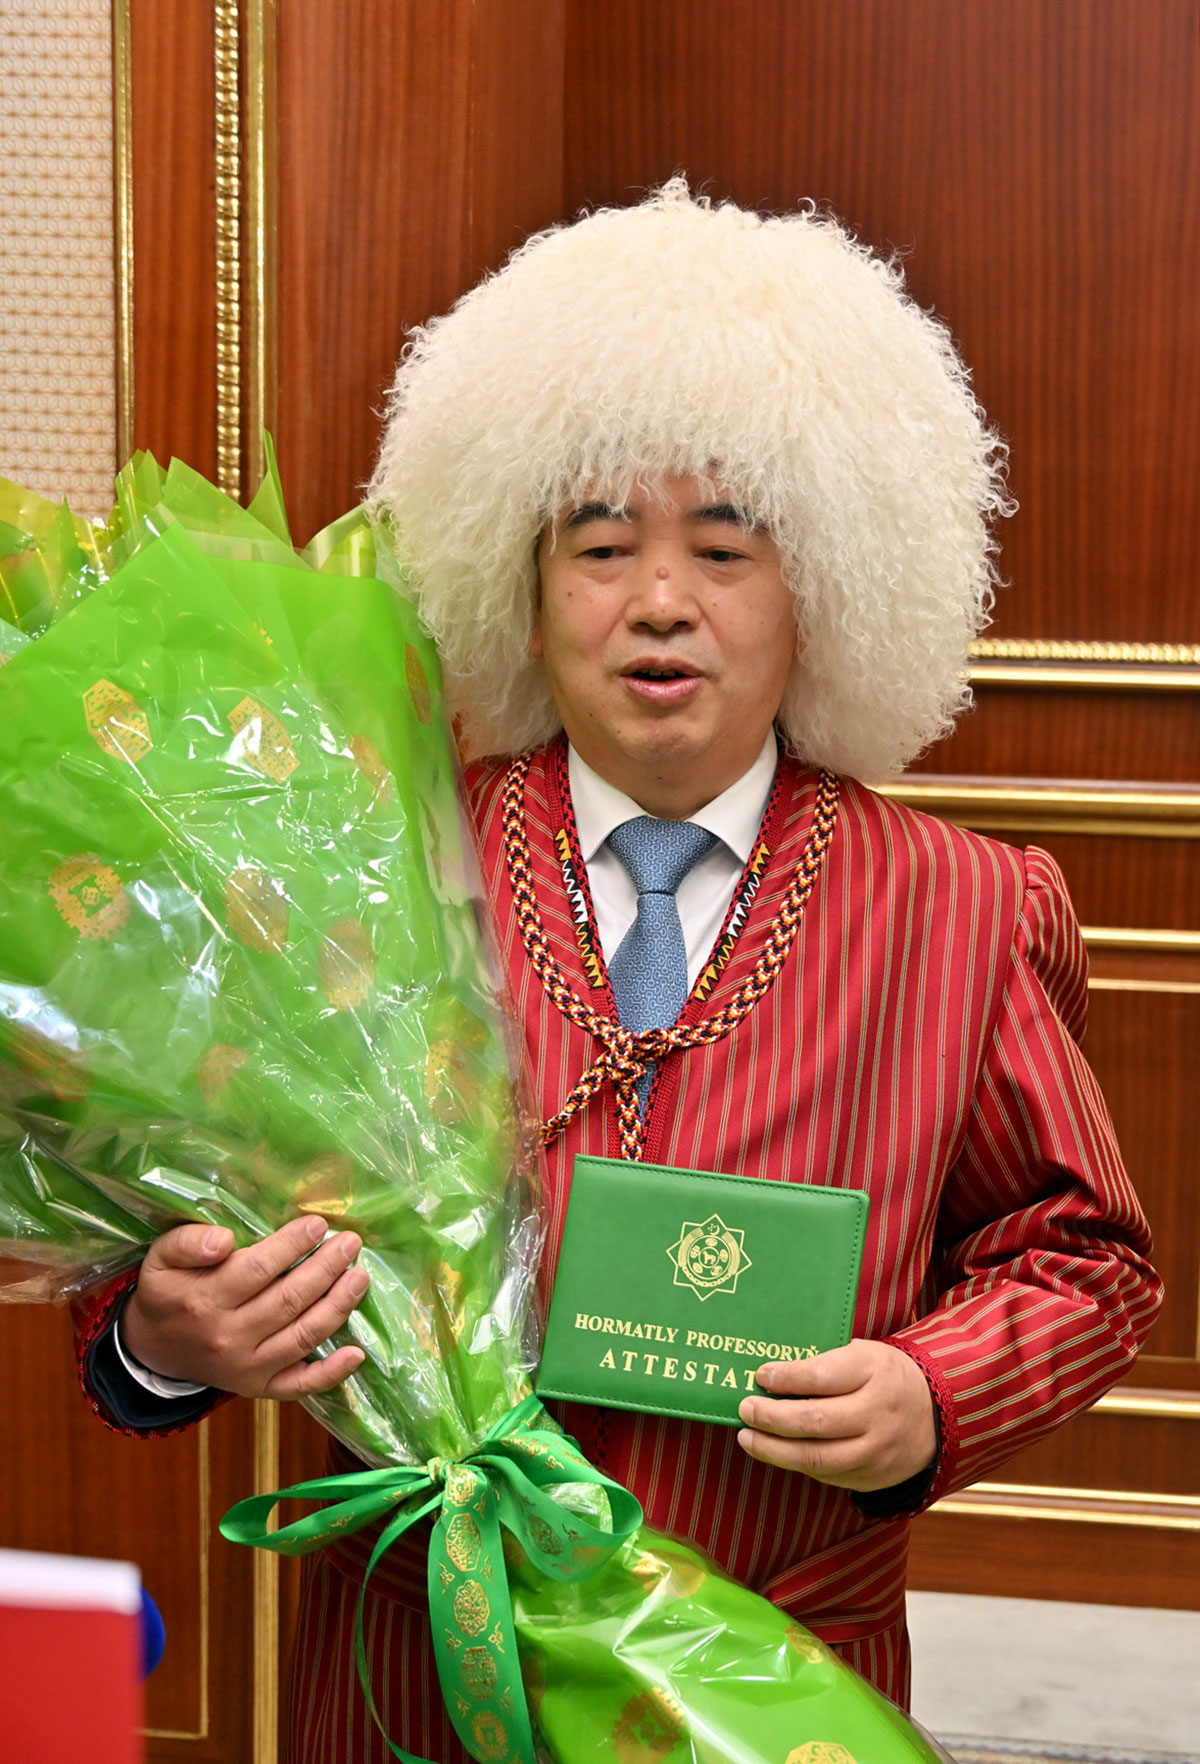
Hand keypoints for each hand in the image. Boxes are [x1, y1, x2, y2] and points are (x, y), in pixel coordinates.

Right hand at [121, 1215, 369, 1399]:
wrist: (154, 1348)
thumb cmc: (167, 1292)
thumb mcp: (160, 1258)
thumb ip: (188, 1243)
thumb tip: (224, 1239)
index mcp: (204, 1301)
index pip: (257, 1270)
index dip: (292, 1245)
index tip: (319, 1224)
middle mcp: (229, 1338)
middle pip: (288, 1301)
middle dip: (326, 1269)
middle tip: (351, 1243)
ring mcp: (247, 1367)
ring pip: (303, 1337)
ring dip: (338, 1306)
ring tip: (360, 1277)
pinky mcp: (260, 1387)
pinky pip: (300, 1385)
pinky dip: (332, 1373)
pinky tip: (357, 1353)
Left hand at [736, 1340, 936, 1491]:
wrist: (935, 1415)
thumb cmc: (885, 1376)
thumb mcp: (864, 1355)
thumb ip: (825, 1364)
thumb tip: (770, 1376)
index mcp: (875, 1372)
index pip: (823, 1376)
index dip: (787, 1377)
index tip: (761, 1375)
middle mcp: (878, 1413)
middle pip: (816, 1421)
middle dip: (772, 1417)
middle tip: (746, 1409)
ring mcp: (876, 1450)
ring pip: (818, 1457)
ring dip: (774, 1450)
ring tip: (748, 1438)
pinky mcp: (872, 1477)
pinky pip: (827, 1474)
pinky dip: (797, 1463)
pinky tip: (777, 1451)